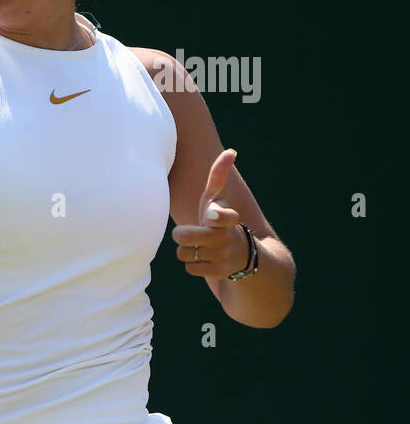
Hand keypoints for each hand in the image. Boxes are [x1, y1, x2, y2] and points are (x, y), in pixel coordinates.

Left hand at [170, 148, 248, 278]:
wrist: (242, 254)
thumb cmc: (219, 221)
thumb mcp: (219, 200)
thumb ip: (218, 177)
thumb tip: (231, 151)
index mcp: (227, 218)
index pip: (222, 216)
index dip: (216, 215)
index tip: (211, 215)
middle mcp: (227, 237)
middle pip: (184, 238)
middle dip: (181, 235)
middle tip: (190, 233)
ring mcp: (223, 256)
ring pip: (184, 254)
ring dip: (187, 251)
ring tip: (200, 247)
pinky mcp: (219, 272)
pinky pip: (190, 268)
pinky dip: (192, 265)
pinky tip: (204, 260)